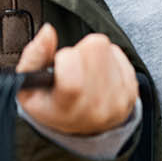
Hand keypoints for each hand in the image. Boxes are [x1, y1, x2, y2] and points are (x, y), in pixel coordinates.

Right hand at [15, 24, 139, 134]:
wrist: (83, 129)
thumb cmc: (52, 107)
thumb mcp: (28, 89)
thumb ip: (33, 57)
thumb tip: (48, 31)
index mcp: (69, 106)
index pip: (71, 62)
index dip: (64, 58)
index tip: (60, 69)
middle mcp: (98, 106)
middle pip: (93, 47)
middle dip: (79, 53)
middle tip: (73, 72)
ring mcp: (119, 99)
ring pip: (106, 48)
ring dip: (93, 55)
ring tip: (84, 74)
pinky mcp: (133, 91)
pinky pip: (119, 53)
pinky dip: (107, 59)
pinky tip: (98, 76)